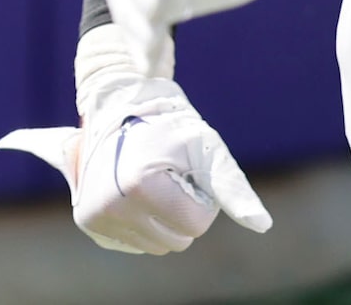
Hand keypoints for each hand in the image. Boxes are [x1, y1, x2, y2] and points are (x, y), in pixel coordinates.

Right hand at [0, 26, 271, 253]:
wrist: (117, 104)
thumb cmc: (168, 124)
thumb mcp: (205, 147)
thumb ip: (233, 188)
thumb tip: (263, 225)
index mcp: (137, 186)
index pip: (195, 225)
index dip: (200, 197)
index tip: (182, 169)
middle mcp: (109, 206)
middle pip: (177, 241)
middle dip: (180, 210)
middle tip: (166, 173)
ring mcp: (95, 216)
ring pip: (156, 246)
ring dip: (161, 217)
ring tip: (149, 179)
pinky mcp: (88, 222)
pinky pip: (135, 243)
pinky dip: (140, 222)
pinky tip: (132, 192)